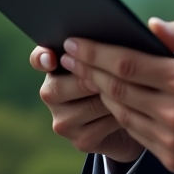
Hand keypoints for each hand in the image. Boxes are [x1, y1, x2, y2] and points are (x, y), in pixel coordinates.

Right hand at [30, 45, 143, 163]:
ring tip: (134, 88)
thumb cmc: (121, 77)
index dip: (42, 58)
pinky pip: (101, 125)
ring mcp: (63, 120)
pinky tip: (134, 108)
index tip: (52, 58)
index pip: (38, 58)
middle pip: (60, 86)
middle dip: (89, 78)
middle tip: (113, 71)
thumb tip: (114, 32)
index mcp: (56, 66)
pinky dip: (120, 115)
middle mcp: (52, 93)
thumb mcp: (113, 59)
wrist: (134, 117)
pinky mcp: (80, 140)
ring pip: (86, 106)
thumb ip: (105, 46)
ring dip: (111, 97)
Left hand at [60, 20, 173, 173]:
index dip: (95, 52)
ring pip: (121, 113)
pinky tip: (114, 100)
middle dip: (87, 69)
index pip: (127, 63)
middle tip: (68, 55)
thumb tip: (150, 26)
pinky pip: (136, 134)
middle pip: (116, 88)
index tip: (75, 42)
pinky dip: (121, 115)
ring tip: (86, 75)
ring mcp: (171, 139)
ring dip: (100, 93)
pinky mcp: (173, 159)